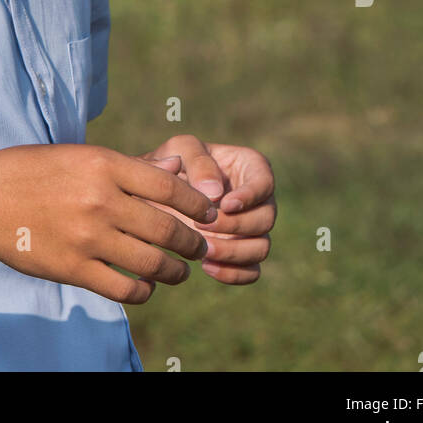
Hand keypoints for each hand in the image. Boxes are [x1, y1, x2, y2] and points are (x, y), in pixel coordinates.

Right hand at [0, 142, 220, 304]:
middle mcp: (101, 200)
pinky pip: (123, 288)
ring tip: (179, 271)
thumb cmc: (33, 171)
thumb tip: (175, 170)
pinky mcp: (74, 268)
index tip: (209, 212)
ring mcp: (88, 236)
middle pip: (167, 228)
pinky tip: (145, 286)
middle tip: (199, 246)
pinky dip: (142, 291)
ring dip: (174, 271)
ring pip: (151, 262)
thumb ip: (127, 167)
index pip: (169, 187)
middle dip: (192, 242)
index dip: (197, 203)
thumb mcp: (80, 155)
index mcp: (104, 165)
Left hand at [137, 135, 275, 283]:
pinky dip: (233, 273)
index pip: (265, 182)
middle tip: (202, 226)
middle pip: (266, 219)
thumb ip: (199, 162)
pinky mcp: (242, 253)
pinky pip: (251, 271)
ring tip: (202, 250)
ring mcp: (252, 228)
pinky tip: (206, 266)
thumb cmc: (174, 162)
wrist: (157, 192)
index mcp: (251, 167)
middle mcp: (258, 199)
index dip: (250, 196)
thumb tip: (215, 194)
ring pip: (261, 248)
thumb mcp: (182, 149)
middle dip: (235, 226)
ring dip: (233, 252)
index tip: (225, 204)